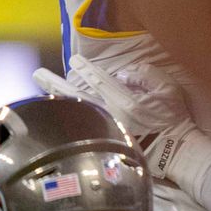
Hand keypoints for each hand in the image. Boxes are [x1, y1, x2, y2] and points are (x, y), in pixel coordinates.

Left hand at [35, 60, 210, 207]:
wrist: (173, 150)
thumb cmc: (172, 119)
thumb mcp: (167, 90)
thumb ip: (146, 76)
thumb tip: (123, 73)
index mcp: (126, 104)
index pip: (100, 82)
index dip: (86, 70)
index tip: (73, 60)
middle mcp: (109, 117)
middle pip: (77, 98)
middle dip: (57, 85)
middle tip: (37, 74)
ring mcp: (103, 130)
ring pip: (75, 113)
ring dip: (56, 100)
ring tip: (40, 89)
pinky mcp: (102, 140)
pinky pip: (80, 126)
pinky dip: (67, 117)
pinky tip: (55, 109)